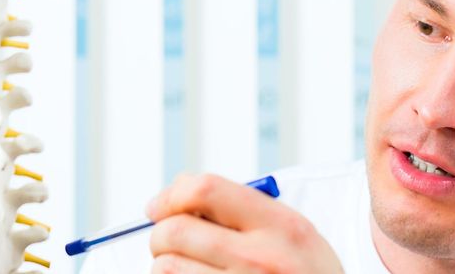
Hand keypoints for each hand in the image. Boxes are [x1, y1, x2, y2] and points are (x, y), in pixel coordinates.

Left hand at [147, 174, 343, 273]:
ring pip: (166, 268)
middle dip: (161, 236)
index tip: (159, 207)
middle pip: (175, 231)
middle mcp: (262, 258)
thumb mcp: (295, 235)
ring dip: (165, 267)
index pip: (205, 189)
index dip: (171, 195)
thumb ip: (245, 208)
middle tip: (166, 244)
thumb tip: (176, 191)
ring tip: (184, 270)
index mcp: (282, 226)